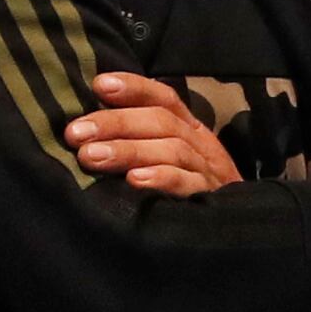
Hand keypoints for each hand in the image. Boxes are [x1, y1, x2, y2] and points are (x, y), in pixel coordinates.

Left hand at [66, 73, 239, 195]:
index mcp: (188, 128)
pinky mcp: (209, 199)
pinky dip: (162, 178)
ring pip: (171, 150)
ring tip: (91, 156)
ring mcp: (207, 170)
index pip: (164, 99)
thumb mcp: (165, 157)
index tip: (100, 85)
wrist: (234, 227)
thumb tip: (86, 125)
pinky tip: (135, 180)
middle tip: (76, 133)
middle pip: (162, 122)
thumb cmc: (183, 189)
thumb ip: (137, 140)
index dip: (134, 88)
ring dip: (129, 150)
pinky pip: (188, 184)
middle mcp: (199, 144)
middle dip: (116, 123)